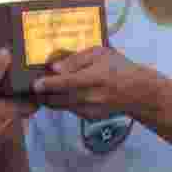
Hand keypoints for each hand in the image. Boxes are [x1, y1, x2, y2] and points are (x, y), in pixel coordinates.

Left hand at [32, 46, 154, 120]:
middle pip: (59, 99)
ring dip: (51, 99)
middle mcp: (92, 97)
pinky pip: (70, 110)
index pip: (67, 82)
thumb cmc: (119, 68)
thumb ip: (77, 60)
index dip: (49, 84)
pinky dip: (63, 103)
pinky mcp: (90, 117)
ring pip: (62, 106)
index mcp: (95, 77)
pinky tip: (62, 94)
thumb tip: (56, 68)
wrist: (138, 93)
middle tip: (33, 88)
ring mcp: (91, 110)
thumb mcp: (101, 53)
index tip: (35, 84)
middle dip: (43, 95)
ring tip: (44, 90)